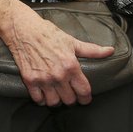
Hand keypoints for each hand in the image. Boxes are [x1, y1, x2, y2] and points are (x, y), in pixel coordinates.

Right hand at [0, 0, 114, 105]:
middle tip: (69, 93)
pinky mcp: (29, 79)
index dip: (86, 98)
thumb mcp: (71, 41)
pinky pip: (38, 100)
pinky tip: (43, 92)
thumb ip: (91, 50)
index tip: (84, 98)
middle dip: (71, 98)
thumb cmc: (47, 33)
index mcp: (71, 66)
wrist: (22, 29)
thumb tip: (110, 50)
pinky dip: (41, 99)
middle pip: (70, 100)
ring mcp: (43, 78)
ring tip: (56, 94)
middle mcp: (58, 75)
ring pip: (54, 102)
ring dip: (56, 100)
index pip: (84, 92)